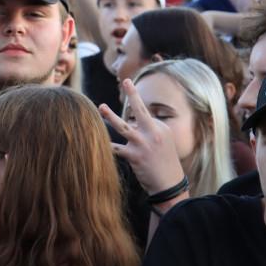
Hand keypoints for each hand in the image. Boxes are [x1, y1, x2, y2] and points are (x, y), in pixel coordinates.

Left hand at [99, 79, 185, 197]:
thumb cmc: (164, 164)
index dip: (135, 123)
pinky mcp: (135, 156)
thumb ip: (145, 131)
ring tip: (101, 106)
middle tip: (125, 80)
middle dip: (133, 93)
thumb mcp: (161, 143)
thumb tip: (129, 123)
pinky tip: (95, 142)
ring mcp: (144, 144)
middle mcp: (154, 133)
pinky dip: (106, 145)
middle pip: (141, 110)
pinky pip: (116, 148)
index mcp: (161, 128)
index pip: (144, 117)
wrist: (170, 184)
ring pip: (123, 126)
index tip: (136, 131)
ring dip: (110, 116)